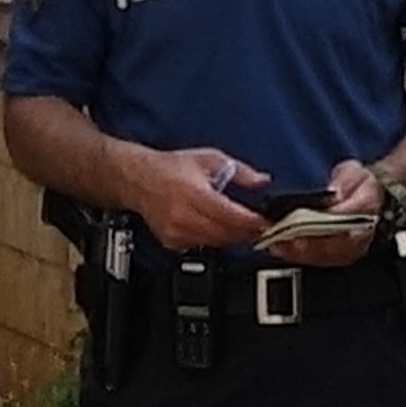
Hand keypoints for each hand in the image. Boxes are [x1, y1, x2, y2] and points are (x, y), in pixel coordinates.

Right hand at [126, 144, 267, 252]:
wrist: (139, 179)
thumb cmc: (170, 168)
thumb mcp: (209, 160)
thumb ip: (239, 171)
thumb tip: (262, 180)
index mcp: (193, 193)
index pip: (230, 216)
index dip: (252, 222)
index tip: (266, 223)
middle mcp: (184, 215)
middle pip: (225, 234)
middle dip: (246, 232)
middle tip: (259, 227)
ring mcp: (177, 232)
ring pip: (215, 243)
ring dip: (231, 237)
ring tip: (240, 226)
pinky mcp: (173, 242)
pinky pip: (202, 246)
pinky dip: (213, 240)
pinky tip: (215, 227)